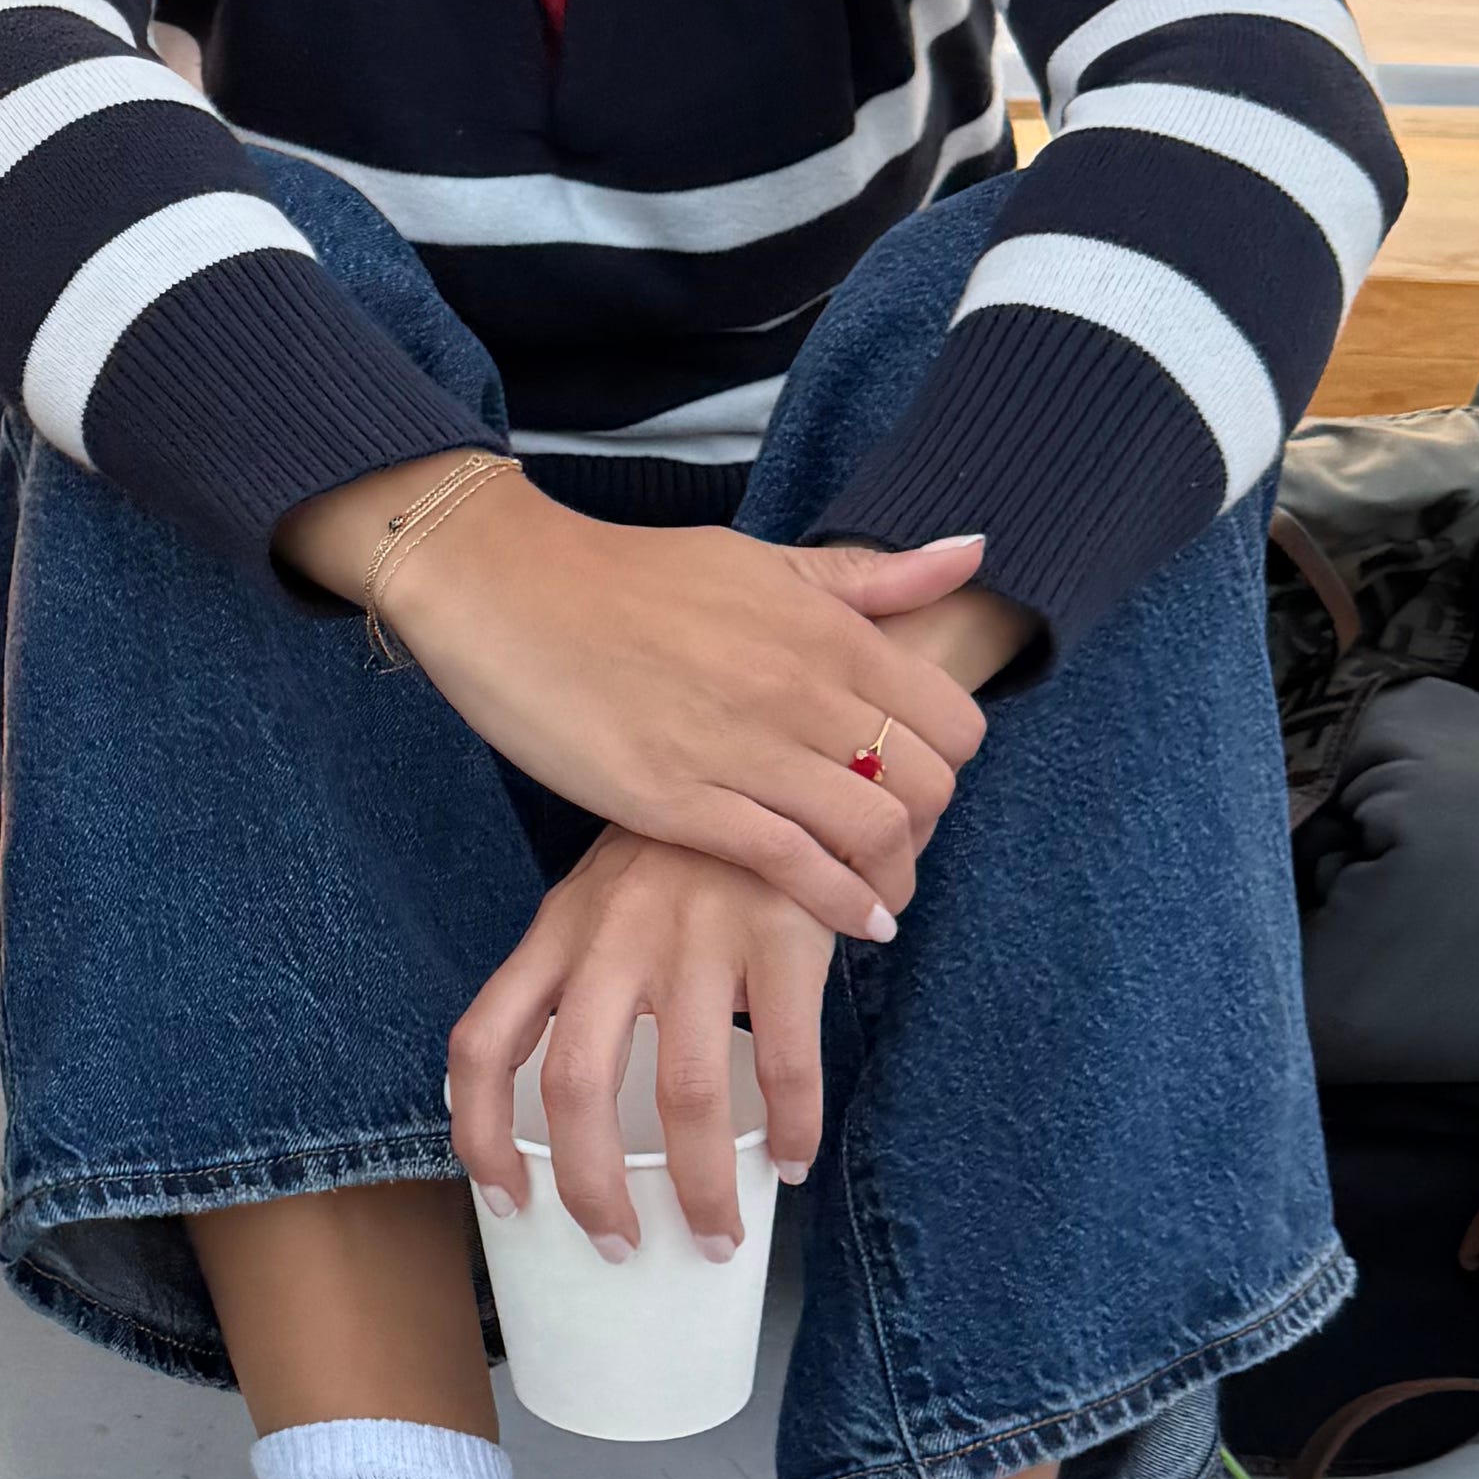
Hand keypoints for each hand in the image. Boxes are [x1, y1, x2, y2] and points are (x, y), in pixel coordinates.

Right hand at [353, 468, 993, 936]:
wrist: (507, 589)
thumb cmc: (628, 576)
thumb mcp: (758, 560)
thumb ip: (864, 576)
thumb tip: (971, 553)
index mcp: (824, 629)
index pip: (952, 721)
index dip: (949, 766)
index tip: (916, 783)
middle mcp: (798, 688)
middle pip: (927, 787)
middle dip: (927, 830)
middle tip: (895, 847)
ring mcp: (741, 747)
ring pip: (873, 833)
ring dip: (892, 880)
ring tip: (879, 897)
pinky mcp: (680, 801)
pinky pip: (793, 866)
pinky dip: (840, 906)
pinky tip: (853, 925)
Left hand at [451, 834, 831, 1255]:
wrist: (780, 763)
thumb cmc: (680, 859)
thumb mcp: (599, 905)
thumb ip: (576, 981)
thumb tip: (564, 1115)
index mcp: (554, 936)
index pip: (480, 1040)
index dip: (477, 1132)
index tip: (503, 1200)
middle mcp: (611, 937)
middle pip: (574, 1086)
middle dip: (591, 1189)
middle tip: (618, 1245)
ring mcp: (696, 935)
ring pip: (683, 1092)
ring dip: (701, 1185)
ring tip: (715, 1235)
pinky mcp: (779, 934)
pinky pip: (785, 1058)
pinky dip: (792, 1127)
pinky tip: (794, 1161)